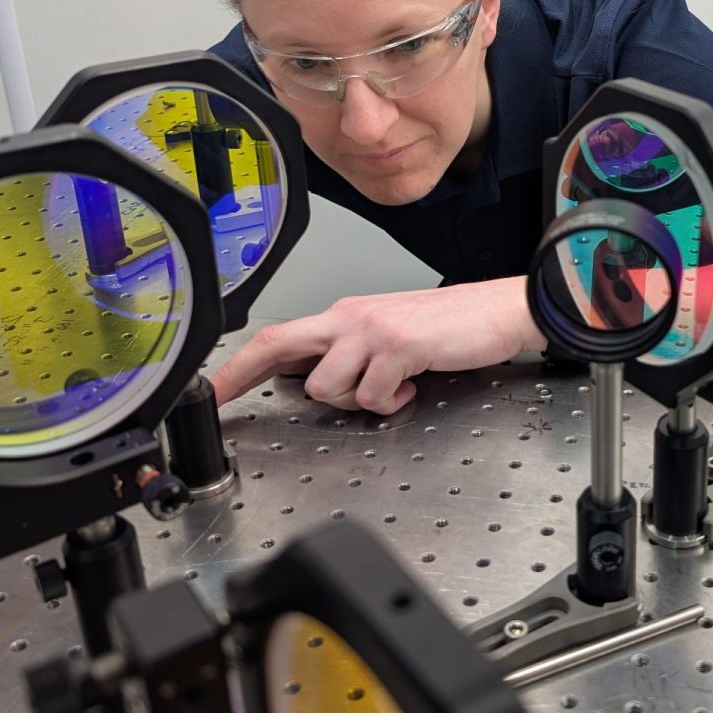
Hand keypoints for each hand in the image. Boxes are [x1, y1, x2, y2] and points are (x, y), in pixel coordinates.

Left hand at [210, 277, 546, 414]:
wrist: (498, 309)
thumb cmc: (448, 325)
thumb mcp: (386, 334)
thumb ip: (348, 353)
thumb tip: (313, 377)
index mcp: (345, 315)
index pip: (279, 335)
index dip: (239, 363)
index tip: (213, 388)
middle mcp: (350, 317)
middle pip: (279, 342)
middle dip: (242, 374)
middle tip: (220, 399)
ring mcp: (372, 330)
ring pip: (325, 385)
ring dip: (353, 401)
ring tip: (386, 389)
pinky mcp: (398, 346)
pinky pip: (371, 395)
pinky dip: (389, 402)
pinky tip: (410, 385)